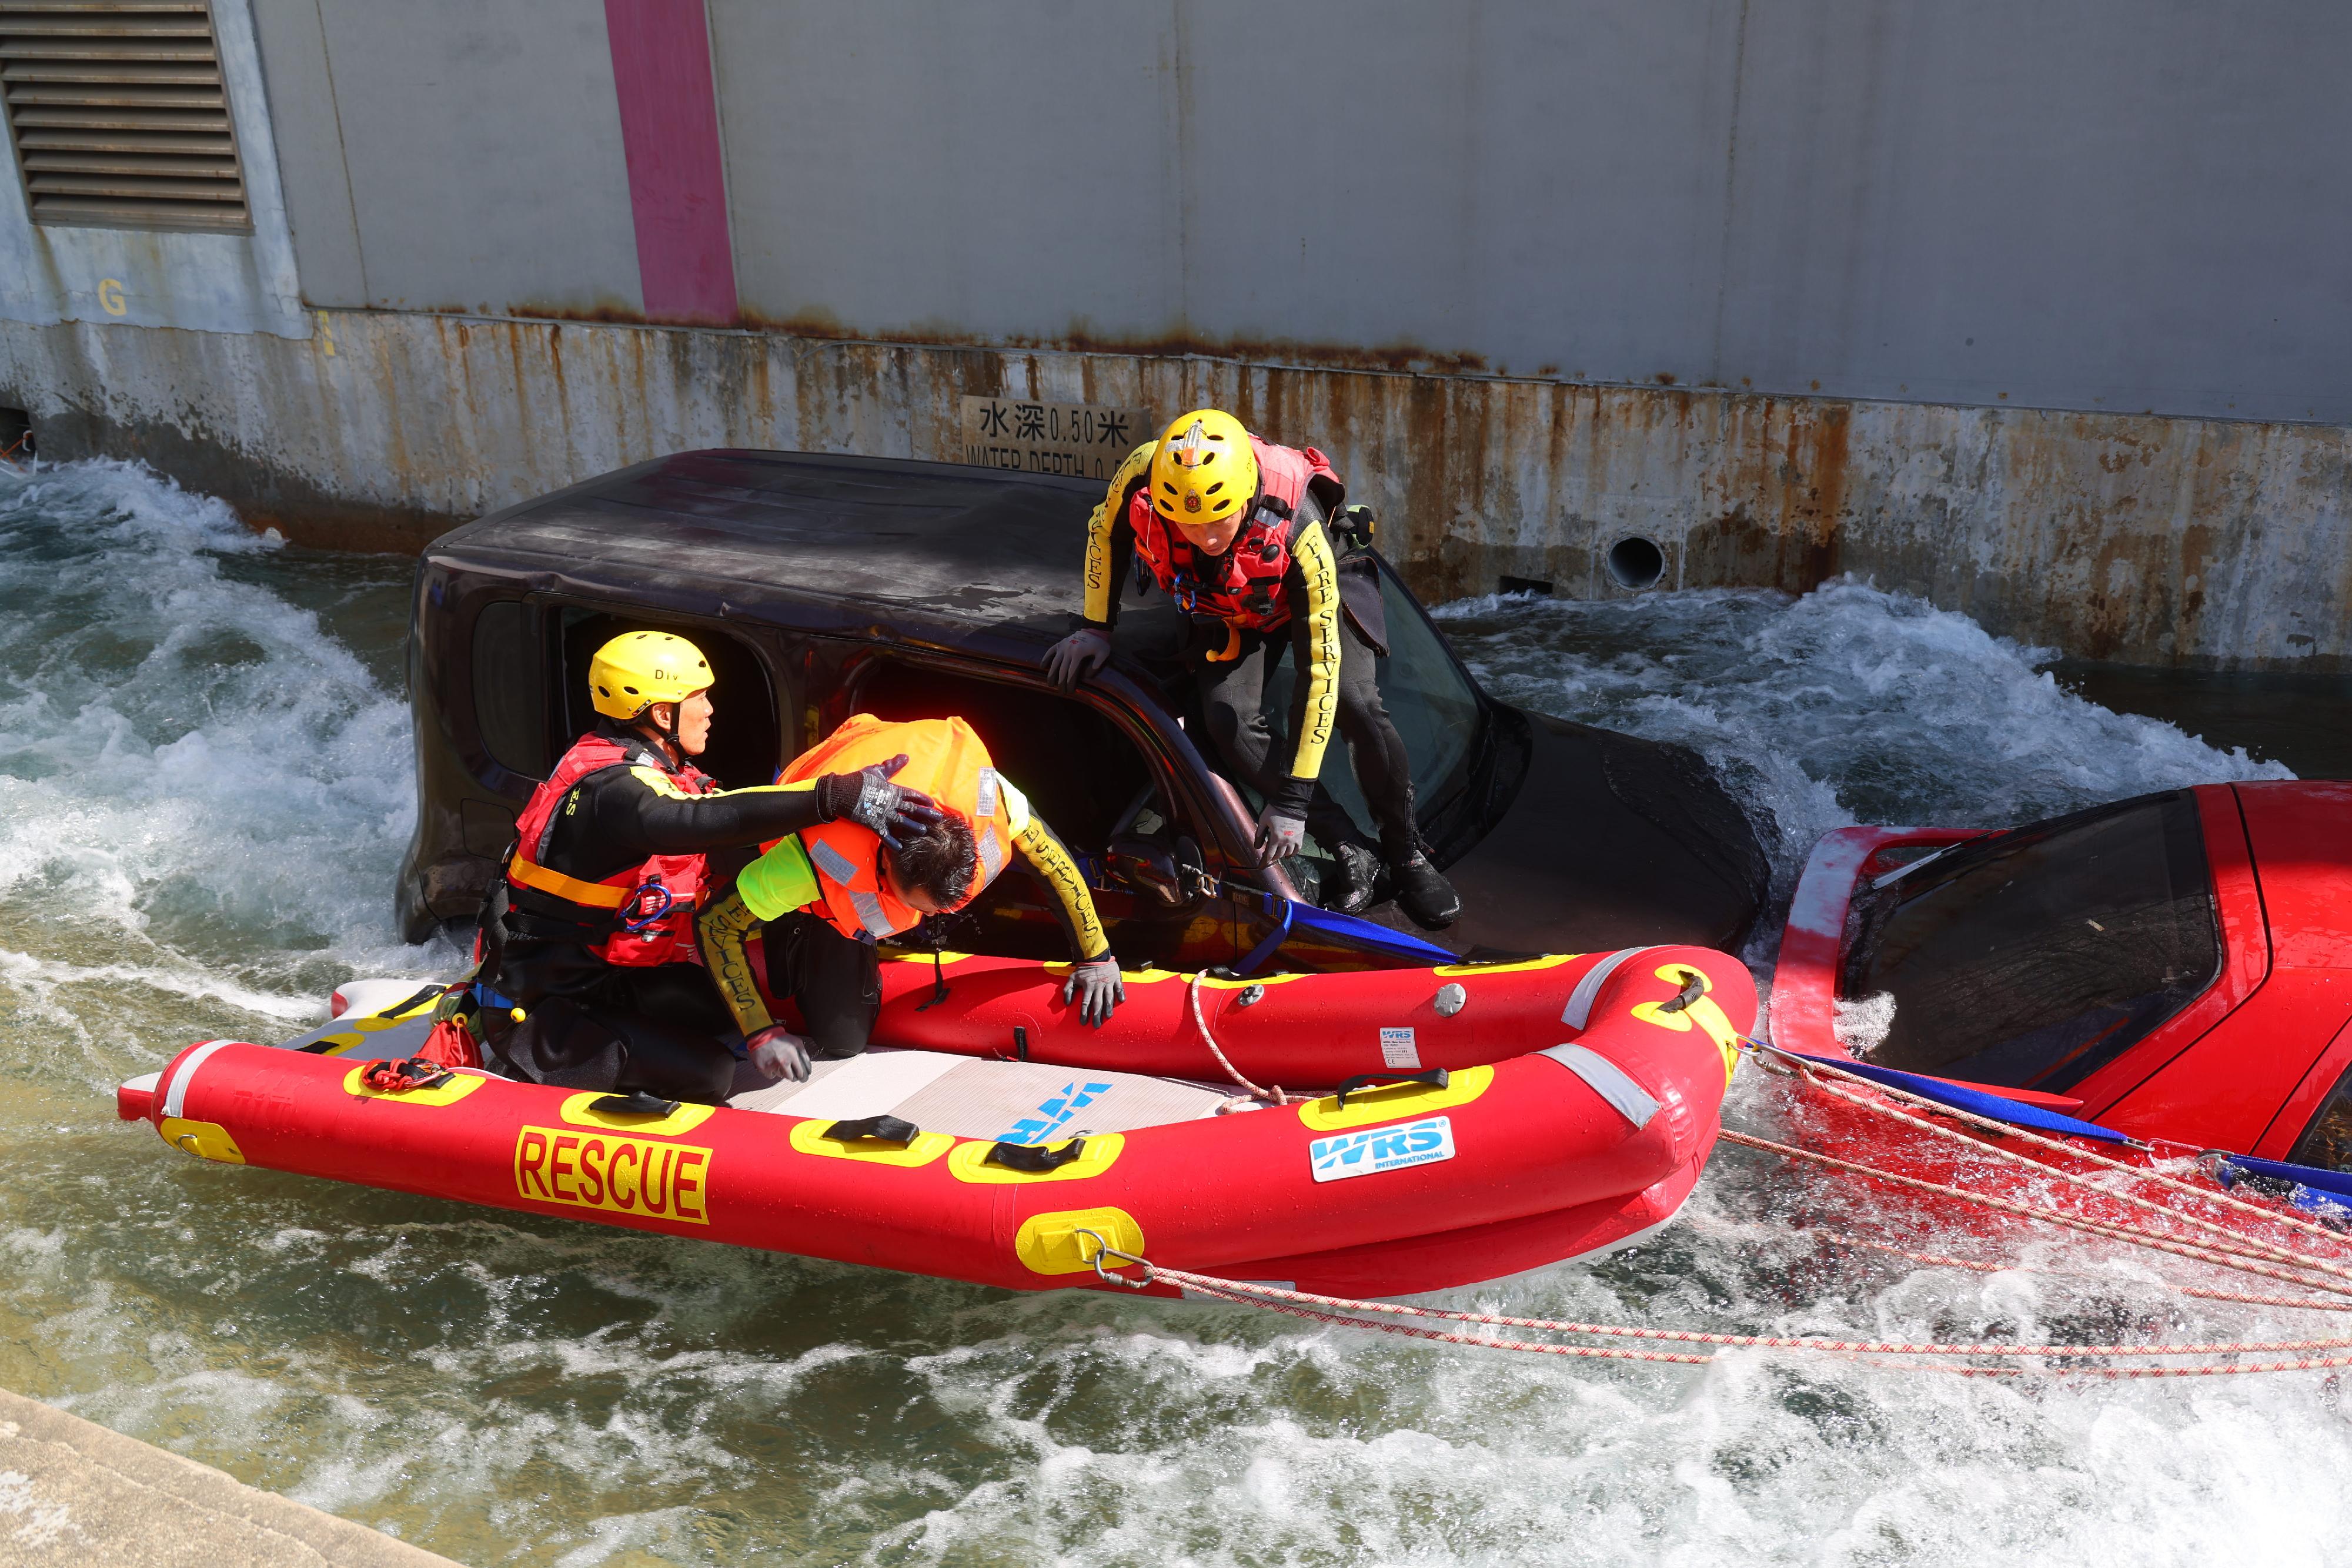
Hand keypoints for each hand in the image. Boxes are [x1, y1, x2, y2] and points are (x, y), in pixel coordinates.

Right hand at [748, 1025, 811, 1082]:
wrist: (762, 1035)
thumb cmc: (780, 1037)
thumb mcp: (796, 1041)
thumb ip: (803, 1052)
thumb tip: (807, 1063)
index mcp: (792, 1055)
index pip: (800, 1072)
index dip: (802, 1076)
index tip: (802, 1077)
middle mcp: (783, 1062)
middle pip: (790, 1077)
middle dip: (792, 1076)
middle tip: (791, 1073)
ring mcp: (772, 1066)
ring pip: (780, 1075)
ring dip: (781, 1072)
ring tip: (778, 1063)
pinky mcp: (764, 1069)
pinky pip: (771, 1076)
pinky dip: (772, 1072)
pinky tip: (771, 1064)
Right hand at [818, 754, 942, 848]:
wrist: (840, 792)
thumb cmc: (859, 780)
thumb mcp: (877, 771)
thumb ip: (892, 766)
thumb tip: (906, 756)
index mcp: (893, 790)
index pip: (912, 795)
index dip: (923, 799)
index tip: (932, 803)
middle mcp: (891, 803)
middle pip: (912, 809)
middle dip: (926, 814)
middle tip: (939, 819)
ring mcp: (883, 815)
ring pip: (903, 822)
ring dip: (914, 828)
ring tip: (924, 832)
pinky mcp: (873, 824)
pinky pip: (885, 835)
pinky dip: (893, 842)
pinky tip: (901, 848)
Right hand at [1044, 627, 1110, 691]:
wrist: (1093, 629)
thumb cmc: (1099, 643)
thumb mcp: (1103, 653)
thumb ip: (1096, 665)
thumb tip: (1086, 677)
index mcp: (1078, 653)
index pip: (1072, 672)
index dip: (1070, 682)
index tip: (1070, 691)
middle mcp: (1068, 650)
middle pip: (1062, 670)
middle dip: (1061, 682)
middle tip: (1061, 692)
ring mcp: (1062, 647)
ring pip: (1054, 662)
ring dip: (1051, 674)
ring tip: (1050, 684)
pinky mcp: (1059, 643)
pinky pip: (1050, 651)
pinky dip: (1045, 658)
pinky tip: (1042, 667)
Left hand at [1062, 957, 1125, 1026]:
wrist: (1095, 955)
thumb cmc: (1083, 969)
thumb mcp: (1072, 978)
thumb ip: (1068, 990)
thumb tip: (1067, 1003)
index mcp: (1088, 986)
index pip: (1085, 1003)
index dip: (1084, 1014)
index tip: (1083, 1023)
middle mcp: (1098, 986)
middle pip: (1097, 1003)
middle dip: (1096, 1015)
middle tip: (1096, 1025)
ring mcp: (1108, 982)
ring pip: (1109, 997)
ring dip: (1108, 1008)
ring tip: (1108, 1016)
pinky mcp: (1116, 978)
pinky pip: (1119, 987)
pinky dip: (1121, 993)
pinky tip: (1121, 1001)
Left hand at [1254, 803, 1305, 862]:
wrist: (1291, 803)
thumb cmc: (1275, 811)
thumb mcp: (1263, 821)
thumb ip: (1259, 835)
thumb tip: (1257, 847)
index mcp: (1276, 838)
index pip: (1269, 855)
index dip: (1264, 862)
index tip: (1261, 866)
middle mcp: (1286, 841)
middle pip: (1278, 855)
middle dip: (1271, 858)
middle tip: (1267, 857)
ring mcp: (1294, 840)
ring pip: (1287, 854)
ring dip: (1281, 855)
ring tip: (1277, 854)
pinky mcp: (1300, 837)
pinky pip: (1297, 850)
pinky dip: (1292, 853)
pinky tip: (1288, 854)